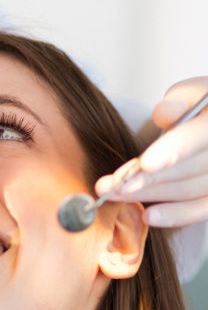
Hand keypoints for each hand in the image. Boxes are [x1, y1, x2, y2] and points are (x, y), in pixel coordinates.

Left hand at [95, 77, 207, 226]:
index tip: (145, 164)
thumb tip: (164, 112)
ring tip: (113, 194)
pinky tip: (147, 216)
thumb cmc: (198, 107)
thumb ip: (177, 101)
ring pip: (189, 190)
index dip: (173, 151)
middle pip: (189, 169)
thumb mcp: (190, 94)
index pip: (199, 136)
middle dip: (146, 179)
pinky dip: (175, 215)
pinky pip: (200, 210)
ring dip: (148, 195)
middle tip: (109, 185)